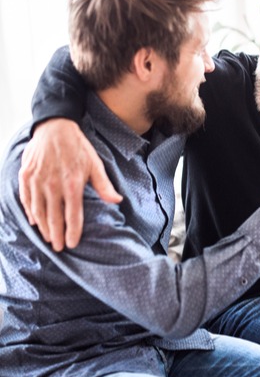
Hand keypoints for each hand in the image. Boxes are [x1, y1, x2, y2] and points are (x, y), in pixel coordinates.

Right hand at [19, 119, 121, 250]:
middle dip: (57, 235)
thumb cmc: (78, 147)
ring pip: (39, 212)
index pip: (72, 216)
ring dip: (43, 227)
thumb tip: (117, 201)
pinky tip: (34, 221)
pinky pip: (26, 200)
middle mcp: (53, 186)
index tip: (73, 244)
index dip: (73, 232)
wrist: (55, 128)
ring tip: (48, 238)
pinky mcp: (25, 177)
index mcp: (72, 185)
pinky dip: (30, 212)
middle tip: (59, 248)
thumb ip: (104, 186)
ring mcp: (37, 182)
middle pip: (54, 218)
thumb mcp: (95, 164)